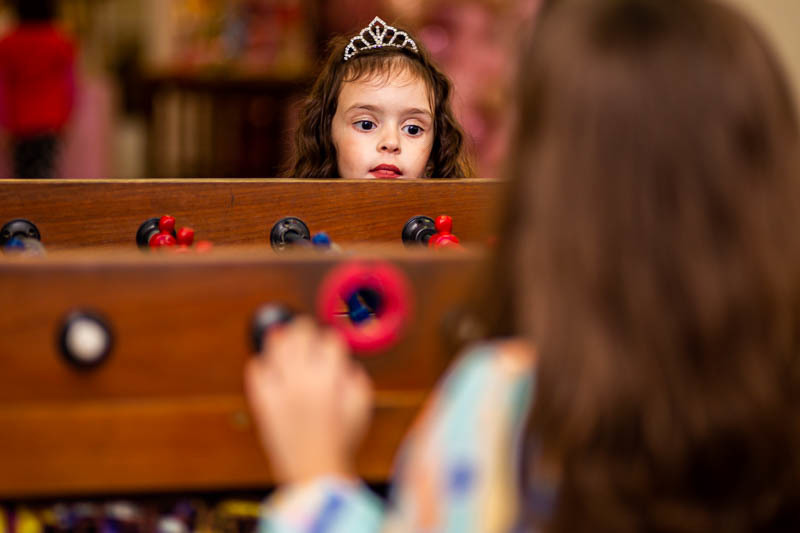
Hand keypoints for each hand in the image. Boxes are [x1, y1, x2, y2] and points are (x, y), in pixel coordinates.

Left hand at [244, 317, 372, 483]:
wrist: (314, 471)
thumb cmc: (342, 442)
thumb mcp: (363, 407)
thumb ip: (356, 378)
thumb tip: (343, 363)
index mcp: (329, 378)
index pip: (329, 340)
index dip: (332, 341)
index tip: (332, 346)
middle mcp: (303, 378)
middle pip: (300, 332)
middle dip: (307, 329)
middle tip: (308, 333)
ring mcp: (279, 388)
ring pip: (275, 344)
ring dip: (283, 338)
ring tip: (287, 340)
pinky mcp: (262, 400)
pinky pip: (256, 369)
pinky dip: (263, 363)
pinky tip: (271, 367)